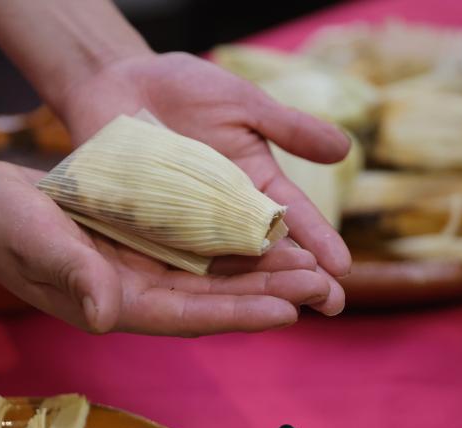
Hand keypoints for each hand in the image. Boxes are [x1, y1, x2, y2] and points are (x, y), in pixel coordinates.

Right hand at [0, 161, 332, 335]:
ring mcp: (141, 272)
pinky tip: (271, 233)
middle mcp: (135, 296)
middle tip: (324, 287)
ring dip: (262, 271)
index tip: (288, 310)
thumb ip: (70, 272)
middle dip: (268, 293)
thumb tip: (109, 313)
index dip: (237, 314)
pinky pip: (199, 249)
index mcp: (112, 305)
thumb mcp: (31, 238)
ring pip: (214, 276)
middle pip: (213, 301)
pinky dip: (235, 244)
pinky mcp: (142, 247)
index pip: (186, 317)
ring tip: (314, 264)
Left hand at [56, 51, 352, 314]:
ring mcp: (189, 228)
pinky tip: (215, 307)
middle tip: (330, 304)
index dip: (319, 241)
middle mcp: (228, 216)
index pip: (295, 218)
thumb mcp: (243, 104)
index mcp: (257, 186)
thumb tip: (346, 149)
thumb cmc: (185, 88)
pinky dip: (194, 283)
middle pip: (268, 254)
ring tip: (286, 311)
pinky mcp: (150, 233)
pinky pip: (173, 260)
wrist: (116, 83)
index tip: (343, 267)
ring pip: (226, 266)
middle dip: (298, 279)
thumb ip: (289, 128)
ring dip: (256, 291)